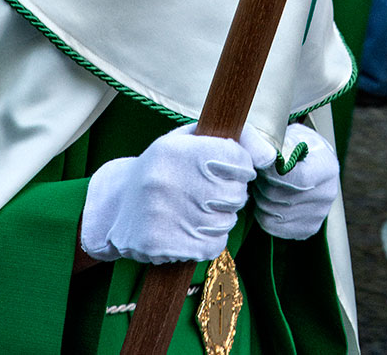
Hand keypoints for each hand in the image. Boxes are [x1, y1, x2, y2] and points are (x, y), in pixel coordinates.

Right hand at [80, 122, 271, 264]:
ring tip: (202, 208)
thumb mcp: (192, 139)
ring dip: (222, 217)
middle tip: (216, 190)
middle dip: (233, 192)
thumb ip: (238, 139)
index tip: (234, 167)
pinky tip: (195, 227)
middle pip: (235, 193)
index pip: (237, 157)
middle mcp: (168, 182)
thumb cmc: (165, 167)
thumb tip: (270, 157)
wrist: (116, 203)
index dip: (242, 165)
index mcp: (177, 150)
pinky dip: (211, 239)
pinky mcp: (160, 245)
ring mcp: (163, 216)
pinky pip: (212, 246)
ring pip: (226, 222)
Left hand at [252, 125, 338, 239]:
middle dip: (262, 183)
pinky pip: (272, 226)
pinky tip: (268, 199)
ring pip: (272, 213)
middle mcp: (327, 194)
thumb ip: (276, 143)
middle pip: (280, 196)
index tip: (262, 163)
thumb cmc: (301, 145)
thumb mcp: (293, 135)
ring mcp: (318, 215)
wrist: (316, 163)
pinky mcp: (307, 229)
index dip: (273, 172)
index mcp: (326, 167)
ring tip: (264, 183)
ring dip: (260, 198)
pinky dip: (263, 213)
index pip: (298, 178)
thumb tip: (261, 152)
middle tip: (260, 171)